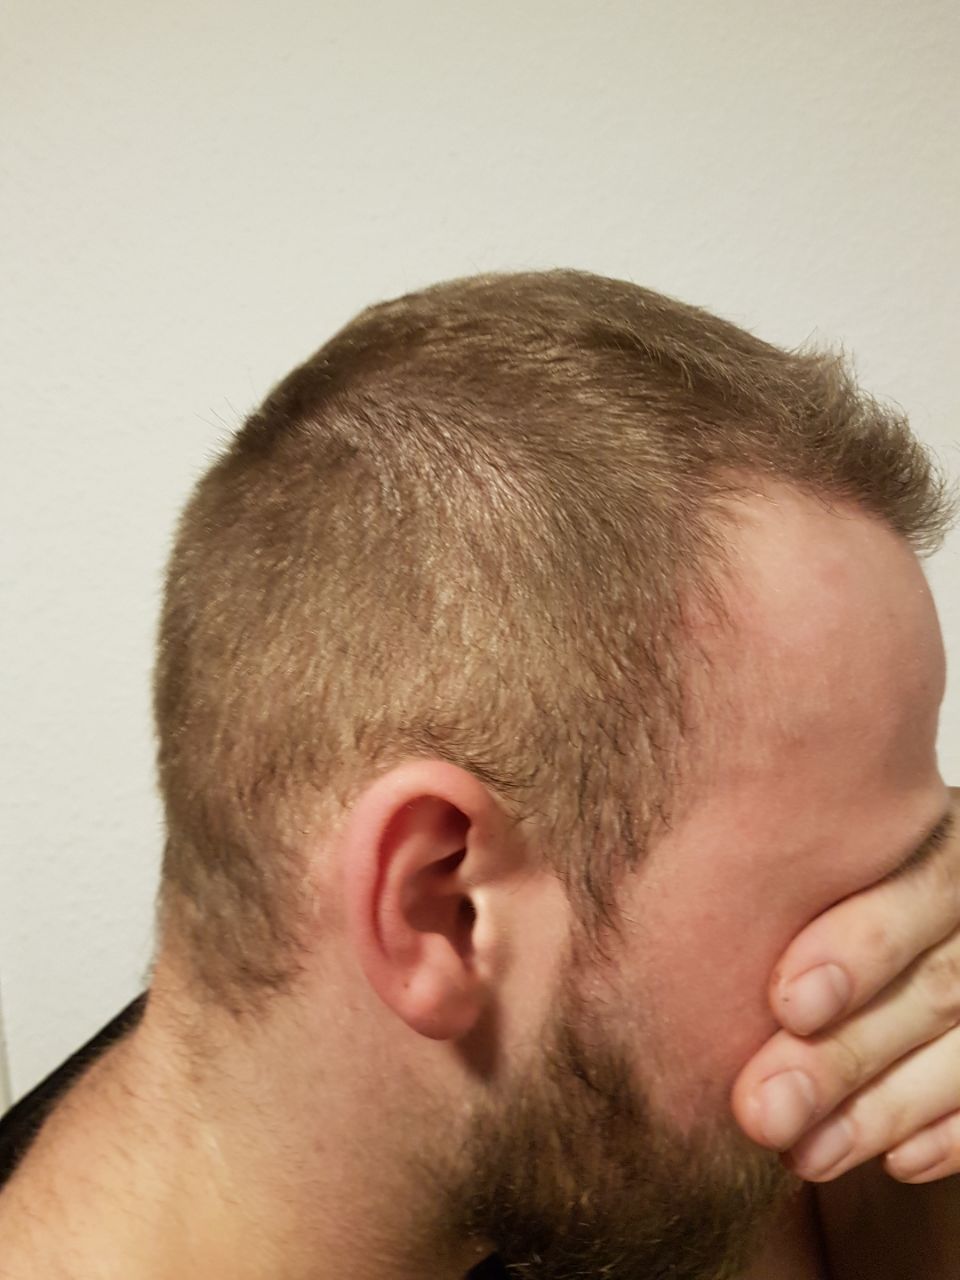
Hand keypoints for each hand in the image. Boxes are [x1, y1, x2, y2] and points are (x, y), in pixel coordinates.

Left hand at [731, 787, 959, 1183]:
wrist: (842, 925)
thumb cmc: (785, 888)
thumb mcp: (783, 866)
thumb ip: (761, 879)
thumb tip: (666, 910)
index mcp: (930, 837)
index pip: (924, 884)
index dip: (863, 946)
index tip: (786, 1003)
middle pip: (937, 984)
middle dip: (845, 1055)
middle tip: (761, 1109)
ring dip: (879, 1112)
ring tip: (799, 1153)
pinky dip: (947, 1136)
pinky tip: (893, 1162)